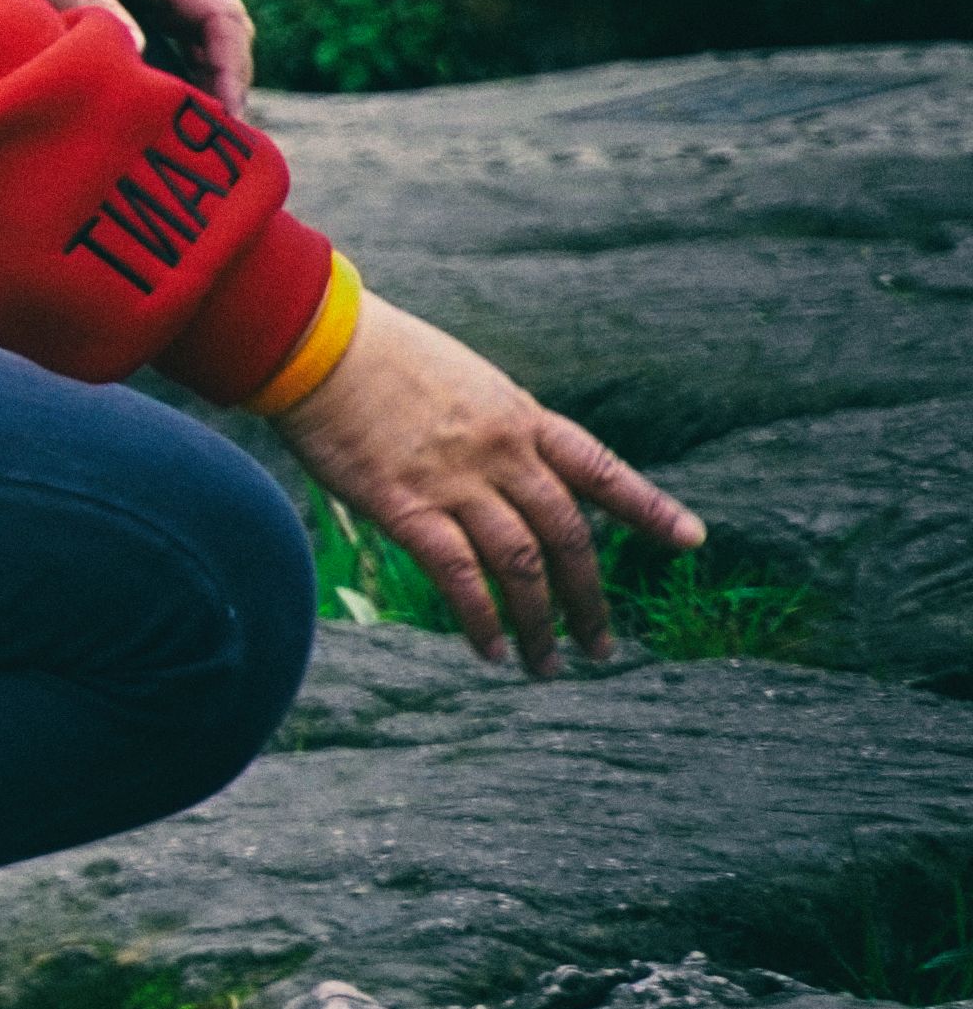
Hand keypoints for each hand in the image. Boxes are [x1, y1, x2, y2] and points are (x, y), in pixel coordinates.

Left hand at [0, 0, 252, 118]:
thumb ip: (89, 5)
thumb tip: (142, 60)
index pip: (219, 10)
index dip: (230, 67)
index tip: (224, 119)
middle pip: (213, 27)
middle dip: (218, 81)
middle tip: (202, 143)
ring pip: (188, 33)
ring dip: (189, 78)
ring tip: (177, 136)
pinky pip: (156, 31)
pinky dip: (158, 66)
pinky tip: (144, 107)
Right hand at [275, 297, 698, 674]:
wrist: (317, 342)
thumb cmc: (375, 352)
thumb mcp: (459, 377)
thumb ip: (490, 424)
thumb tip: (504, 465)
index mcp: (520, 416)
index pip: (601, 468)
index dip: (648, 508)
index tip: (690, 540)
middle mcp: (503, 453)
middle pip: (568, 537)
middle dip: (589, 599)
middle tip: (601, 647)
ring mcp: (457, 481)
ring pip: (522, 565)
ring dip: (540, 622)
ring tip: (547, 666)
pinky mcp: (406, 506)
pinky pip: (459, 575)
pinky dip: (481, 618)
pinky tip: (490, 650)